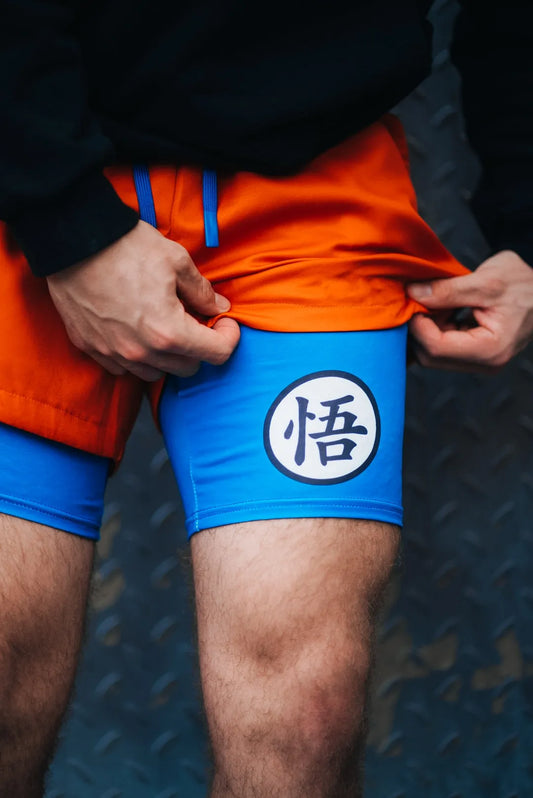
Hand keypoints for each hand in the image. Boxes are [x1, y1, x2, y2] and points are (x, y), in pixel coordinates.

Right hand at [47, 220, 239, 380]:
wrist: (73, 241)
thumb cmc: (126, 247)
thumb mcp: (176, 261)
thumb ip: (201, 291)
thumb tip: (218, 307)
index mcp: (168, 332)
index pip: (216, 354)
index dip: (229, 337)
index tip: (224, 322)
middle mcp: (141, 353)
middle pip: (188, 368)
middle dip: (199, 346)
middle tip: (194, 319)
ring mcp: (114, 354)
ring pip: (157, 373)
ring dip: (168, 356)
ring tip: (164, 326)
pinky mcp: (92, 349)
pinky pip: (124, 368)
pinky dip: (137, 356)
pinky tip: (137, 331)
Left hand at [406, 250, 532, 371]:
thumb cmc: (525, 285)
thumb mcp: (486, 281)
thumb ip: (447, 290)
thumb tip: (413, 292)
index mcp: (490, 350)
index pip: (436, 347)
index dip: (418, 325)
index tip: (414, 300)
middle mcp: (485, 363)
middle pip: (431, 356)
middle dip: (419, 328)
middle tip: (422, 299)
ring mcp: (480, 362)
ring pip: (434, 354)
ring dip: (428, 328)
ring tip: (437, 301)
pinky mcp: (475, 355)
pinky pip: (444, 349)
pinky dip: (437, 328)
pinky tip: (444, 309)